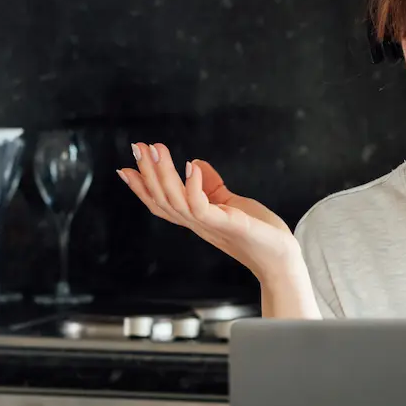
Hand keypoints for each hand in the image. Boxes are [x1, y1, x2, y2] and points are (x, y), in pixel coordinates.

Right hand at [118, 142, 300, 280]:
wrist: (281, 258)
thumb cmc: (258, 233)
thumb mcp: (230, 204)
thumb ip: (211, 186)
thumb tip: (194, 163)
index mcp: (195, 218)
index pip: (161, 203)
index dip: (142, 188)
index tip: (125, 169)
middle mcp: (197, 223)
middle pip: (162, 199)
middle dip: (147, 173)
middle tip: (138, 148)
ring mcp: (209, 225)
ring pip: (175, 200)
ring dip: (164, 173)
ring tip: (158, 150)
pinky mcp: (226, 224)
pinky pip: (201, 207)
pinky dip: (193, 186)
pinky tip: (191, 167)